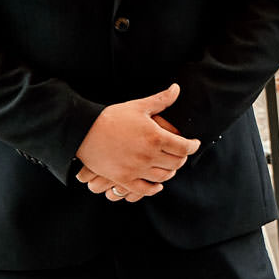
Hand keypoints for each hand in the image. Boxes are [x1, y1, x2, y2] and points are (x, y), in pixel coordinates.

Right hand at [74, 84, 199, 197]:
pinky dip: (154, 188)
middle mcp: (148, 155)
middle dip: (182, 158)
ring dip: (170, 171)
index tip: (194, 144)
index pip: (185, 147)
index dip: (193, 146)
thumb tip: (177, 88)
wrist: (83, 131)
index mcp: (156, 137)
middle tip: (182, 153)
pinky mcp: (123, 178)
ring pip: (163, 176)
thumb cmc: (112, 117)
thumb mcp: (138, 106)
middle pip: (177, 162)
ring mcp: (136, 168)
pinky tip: (157, 184)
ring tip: (170, 165)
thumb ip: (161, 100)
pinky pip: (144, 189)